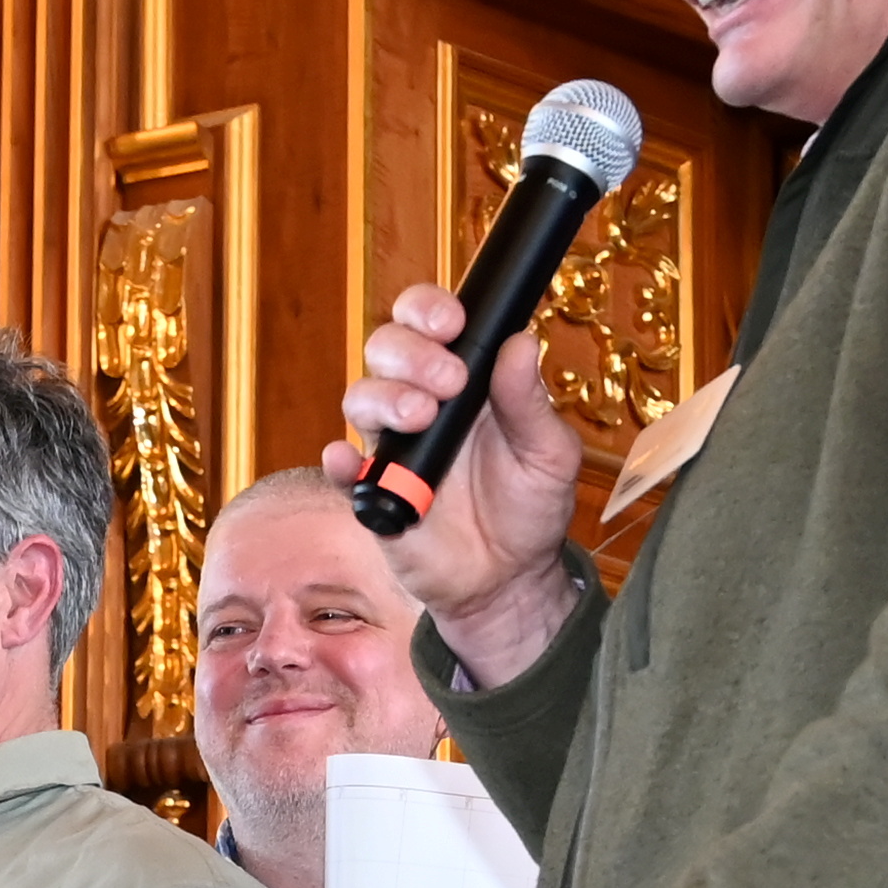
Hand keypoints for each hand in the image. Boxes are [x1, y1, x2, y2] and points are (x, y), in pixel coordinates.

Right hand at [323, 283, 586, 677]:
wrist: (510, 579)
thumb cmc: (530, 507)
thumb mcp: (549, 453)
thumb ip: (530, 402)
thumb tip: (520, 343)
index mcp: (464, 381)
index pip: (428, 323)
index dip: (428, 309)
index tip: (452, 322)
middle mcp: (421, 403)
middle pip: (385, 348)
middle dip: (410, 352)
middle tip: (449, 380)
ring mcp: (393, 447)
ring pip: (359, 397)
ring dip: (383, 397)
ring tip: (419, 417)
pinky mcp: (373, 493)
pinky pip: (340, 469)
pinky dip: (337, 461)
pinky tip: (349, 461)